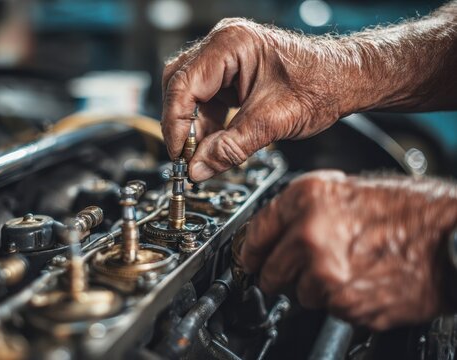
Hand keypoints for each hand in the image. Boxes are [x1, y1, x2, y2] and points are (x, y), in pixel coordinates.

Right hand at [161, 19, 345, 181]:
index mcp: (230, 44)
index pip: (183, 84)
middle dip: (181, 124)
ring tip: (204, 156)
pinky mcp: (230, 78)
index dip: (176, 123)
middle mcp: (222, 47)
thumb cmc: (321, 84)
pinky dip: (207, 126)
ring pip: (190, 97)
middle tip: (186, 156)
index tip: (179, 154)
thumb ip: (231, 147)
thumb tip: (198, 168)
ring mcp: (224, 61)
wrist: (345, 81)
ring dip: (194, 128)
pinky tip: (214, 145)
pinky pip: (205, 102)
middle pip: (178, 86)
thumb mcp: (273, 122)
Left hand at [233, 170, 456, 329]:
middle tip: (302, 271)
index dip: (250, 250)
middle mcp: (307, 232)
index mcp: (305, 197)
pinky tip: (360, 283)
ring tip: (347, 271)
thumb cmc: (411, 212)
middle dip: (280, 275)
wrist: (452, 239)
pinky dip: (339, 303)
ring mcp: (321, 269)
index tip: (249, 259)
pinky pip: (325, 309)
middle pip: (268, 270)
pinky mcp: (341, 300)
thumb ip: (306, 209)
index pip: (254, 232)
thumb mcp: (348, 190)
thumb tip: (278, 226)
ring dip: (313, 290)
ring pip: (296, 294)